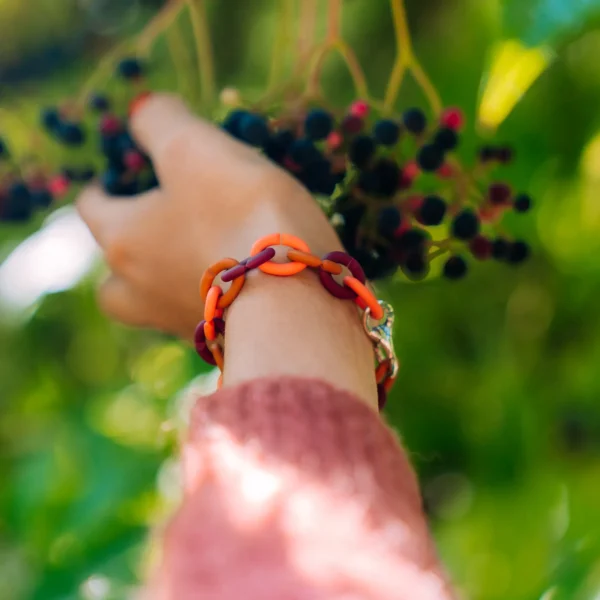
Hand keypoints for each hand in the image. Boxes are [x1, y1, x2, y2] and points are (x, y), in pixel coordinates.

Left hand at [77, 93, 341, 339]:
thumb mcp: (195, 148)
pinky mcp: (218, 340)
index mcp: (124, 240)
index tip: (119, 179)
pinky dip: (207, 299)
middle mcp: (139, 290)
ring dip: (161, 286)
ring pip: (151, 307)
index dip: (102, 188)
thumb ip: (160, 121)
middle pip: (112, 280)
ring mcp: (177, 322)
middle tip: (155, 233)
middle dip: (126, 255)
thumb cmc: (239, 215)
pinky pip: (199, 318)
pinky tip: (236, 285)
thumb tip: (144, 110)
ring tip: (193, 265)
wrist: (294, 299)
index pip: (92, 208)